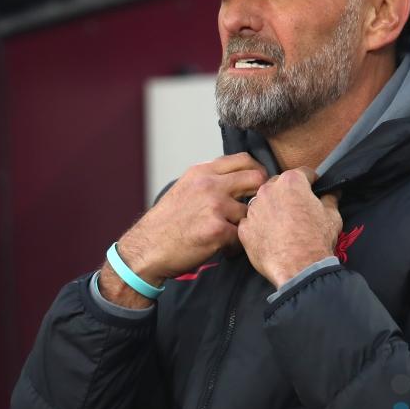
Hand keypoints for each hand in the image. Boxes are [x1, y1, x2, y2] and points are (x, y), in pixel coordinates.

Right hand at [99, 153, 267, 306]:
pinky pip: (241, 236)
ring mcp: (214, 206)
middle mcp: (209, 184)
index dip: (257, 171)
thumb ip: (209, 180)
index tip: (258, 184)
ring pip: (251, 212)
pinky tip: (224, 249)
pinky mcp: (218, 230)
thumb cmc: (166, 223)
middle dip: (262, 193)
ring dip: (245, 225)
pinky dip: (236, 246)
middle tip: (257, 208)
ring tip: (232, 235)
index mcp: (201, 172)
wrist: (147, 248)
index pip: (244, 159)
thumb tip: (237, 177)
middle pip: (256, 178)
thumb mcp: (184, 188)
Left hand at [239, 167, 342, 288]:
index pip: (303, 173)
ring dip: (272, 208)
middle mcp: (268, 190)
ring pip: (263, 202)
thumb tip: (332, 192)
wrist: (299, 269)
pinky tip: (270, 236)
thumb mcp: (332, 216)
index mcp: (291, 182)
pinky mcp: (244, 228)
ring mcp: (253, 209)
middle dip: (288, 192)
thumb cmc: (317, 239)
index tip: (314, 188)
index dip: (311, 181)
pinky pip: (252, 222)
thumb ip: (330, 199)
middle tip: (298, 208)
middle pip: (279, 184)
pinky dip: (259, 226)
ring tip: (283, 224)